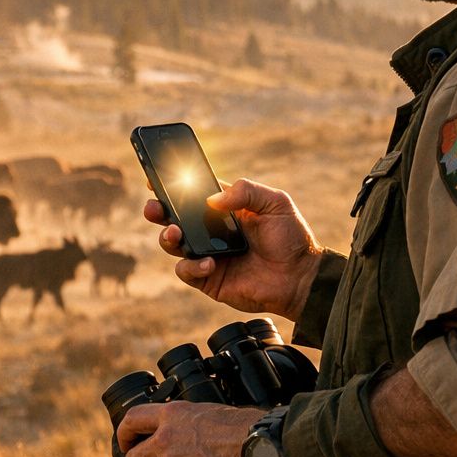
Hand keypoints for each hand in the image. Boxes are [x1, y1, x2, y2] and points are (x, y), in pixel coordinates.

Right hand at [143, 178, 322, 320]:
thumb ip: (246, 191)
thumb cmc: (291, 238)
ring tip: (176, 233)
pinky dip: (191, 266)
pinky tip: (209, 263)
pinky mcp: (208, 279)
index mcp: (224, 208)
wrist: (301, 277)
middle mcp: (211, 230)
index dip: (172, 185)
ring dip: (168, 236)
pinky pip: (186, 271)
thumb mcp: (275, 203)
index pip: (191, 193)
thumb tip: (212, 198)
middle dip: (158, 210)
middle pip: (174, 217)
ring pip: (173, 244)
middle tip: (155, 207)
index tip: (155, 177)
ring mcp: (207, 254)